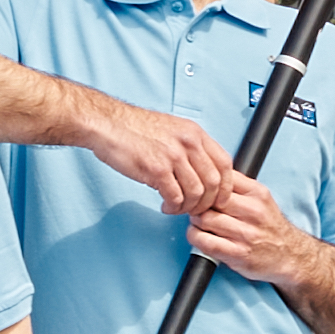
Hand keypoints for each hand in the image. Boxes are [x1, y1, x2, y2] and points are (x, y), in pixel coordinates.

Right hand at [86, 102, 233, 213]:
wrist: (109, 124)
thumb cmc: (135, 129)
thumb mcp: (172, 130)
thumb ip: (189, 148)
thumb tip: (201, 172)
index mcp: (194, 133)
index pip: (224, 163)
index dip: (226, 186)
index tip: (219, 198)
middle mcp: (188, 143)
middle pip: (213, 182)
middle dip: (206, 202)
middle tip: (195, 208)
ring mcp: (173, 156)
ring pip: (195, 193)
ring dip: (188, 207)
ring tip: (177, 207)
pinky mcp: (156, 169)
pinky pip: (175, 197)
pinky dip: (173, 207)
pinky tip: (166, 205)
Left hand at [184, 175, 314, 290]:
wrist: (290, 254)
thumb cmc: (269, 226)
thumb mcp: (260, 198)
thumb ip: (237, 186)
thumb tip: (208, 173)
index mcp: (257, 193)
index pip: (222, 178)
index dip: (206, 184)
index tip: (202, 191)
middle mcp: (253, 212)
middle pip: (210, 198)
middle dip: (198, 203)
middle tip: (196, 208)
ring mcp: (246, 234)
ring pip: (204, 219)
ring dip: (195, 221)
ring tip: (199, 223)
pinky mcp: (238, 254)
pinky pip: (205, 242)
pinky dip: (195, 238)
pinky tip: (200, 236)